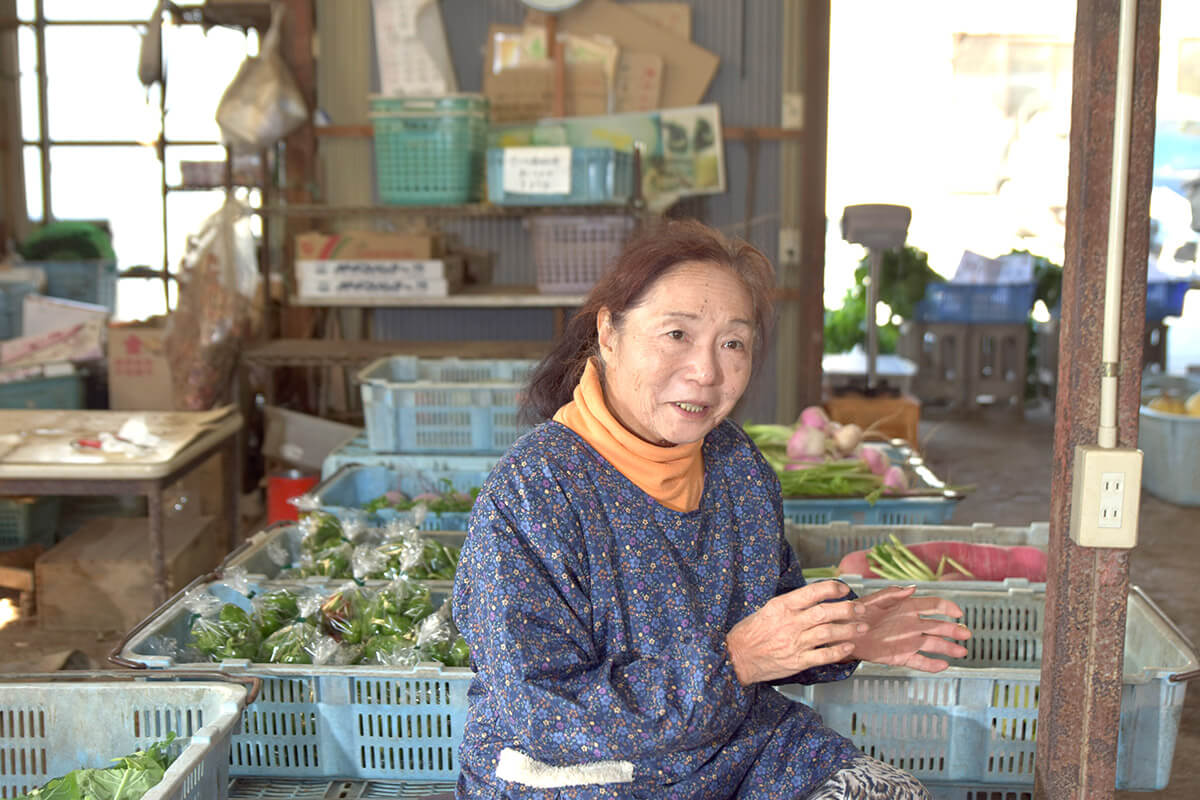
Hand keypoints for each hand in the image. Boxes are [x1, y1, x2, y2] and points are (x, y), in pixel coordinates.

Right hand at [725, 580, 866, 685]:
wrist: (737, 658)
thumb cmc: (750, 633)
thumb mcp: (767, 610)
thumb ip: (791, 605)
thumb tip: (815, 600)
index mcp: (782, 606)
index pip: (812, 592)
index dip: (832, 589)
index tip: (844, 589)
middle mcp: (791, 623)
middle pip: (826, 612)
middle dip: (848, 609)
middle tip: (860, 609)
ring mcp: (795, 643)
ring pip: (829, 633)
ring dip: (849, 629)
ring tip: (861, 627)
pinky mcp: (798, 661)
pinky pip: (824, 655)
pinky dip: (839, 651)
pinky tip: (848, 647)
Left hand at [846, 585, 971, 672]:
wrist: (843, 632)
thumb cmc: (857, 613)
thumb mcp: (873, 600)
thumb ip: (892, 594)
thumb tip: (912, 588)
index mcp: (907, 608)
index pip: (933, 605)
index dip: (947, 608)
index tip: (959, 612)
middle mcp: (911, 624)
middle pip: (938, 626)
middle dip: (953, 630)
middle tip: (966, 634)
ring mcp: (907, 641)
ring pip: (932, 645)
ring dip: (948, 648)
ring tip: (961, 652)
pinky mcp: (900, 656)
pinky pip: (919, 661)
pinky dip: (931, 665)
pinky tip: (943, 666)